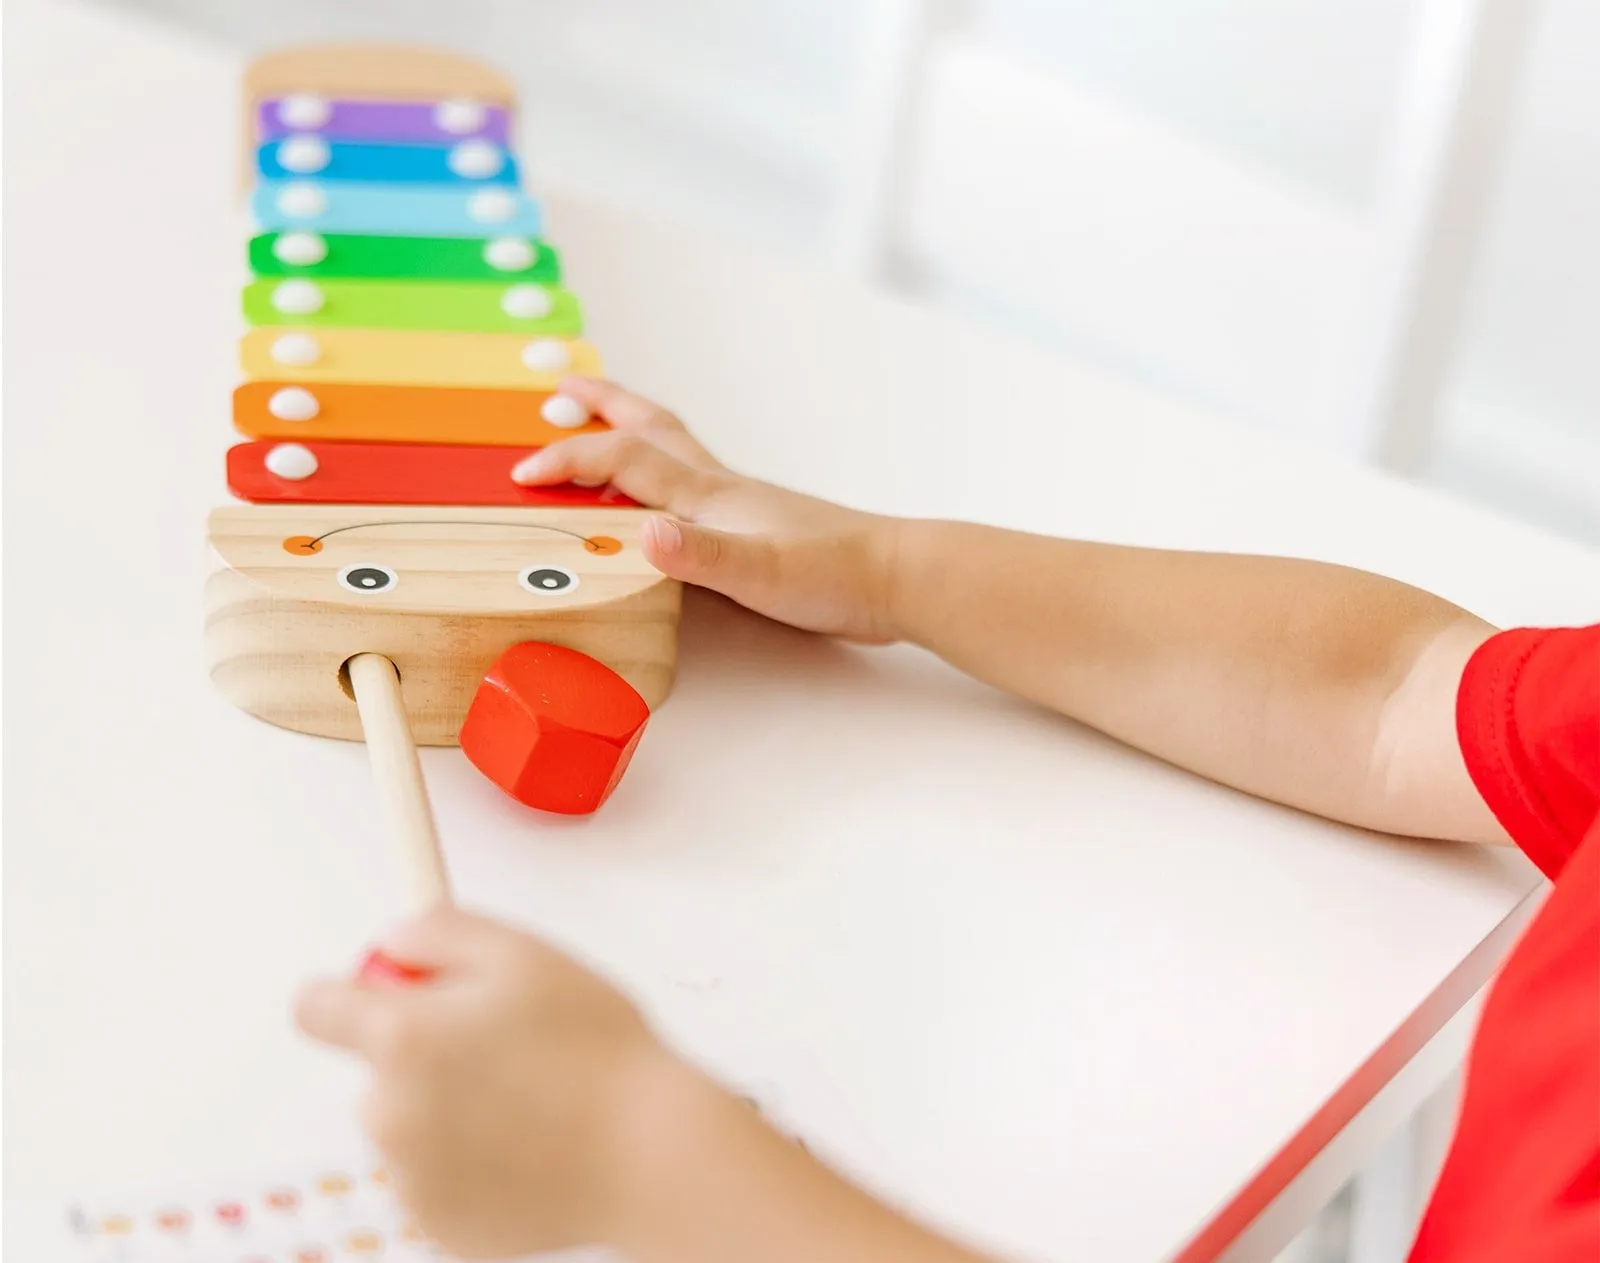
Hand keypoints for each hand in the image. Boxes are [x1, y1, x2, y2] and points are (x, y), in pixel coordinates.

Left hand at [294, 906, 696, 1258]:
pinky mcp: (438, 1225)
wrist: (649, 1155)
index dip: (350, 992)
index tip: (392, 995)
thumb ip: (439, 930)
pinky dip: (470, 1166)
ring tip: (529, 1102)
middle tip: (504, 1049)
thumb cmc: (598, 1053)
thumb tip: (394, 939)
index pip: (313, 1007)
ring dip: (448, 1113)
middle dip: (424, 1055)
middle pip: (374, 1071)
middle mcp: (389, 1113)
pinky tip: (528, 1148)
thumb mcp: (524, 953)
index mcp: (402, 1038)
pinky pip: (436, 1181)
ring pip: (408, 1128)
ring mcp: (411, 1178)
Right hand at [513, 378, 903, 642]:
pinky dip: (664, 473)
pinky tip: (669, 498)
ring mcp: (740, 504)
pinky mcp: (757, 527)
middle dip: (601, 405)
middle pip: (648, 429)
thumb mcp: (759, 574)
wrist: (896, 577)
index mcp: (708, 495)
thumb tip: (645, 535)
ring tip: (606, 423)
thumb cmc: (833, 576)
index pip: (621, 461)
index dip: (568, 461)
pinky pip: (692, 484)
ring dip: (631, 429)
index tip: (522, 474)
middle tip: (563, 386)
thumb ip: (700, 558)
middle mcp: (719, 489)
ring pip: (672, 450)